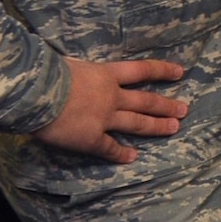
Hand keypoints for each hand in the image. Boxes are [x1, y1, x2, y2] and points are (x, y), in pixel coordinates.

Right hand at [33, 56, 188, 162]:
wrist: (36, 94)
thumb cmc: (47, 73)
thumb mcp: (71, 63)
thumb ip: (83, 70)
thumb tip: (81, 70)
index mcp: (106, 74)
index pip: (141, 70)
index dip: (161, 71)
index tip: (180, 73)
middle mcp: (112, 96)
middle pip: (145, 101)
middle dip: (166, 106)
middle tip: (184, 110)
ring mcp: (104, 119)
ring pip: (137, 123)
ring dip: (156, 127)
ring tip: (174, 129)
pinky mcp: (92, 139)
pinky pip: (110, 148)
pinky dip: (121, 154)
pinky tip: (132, 157)